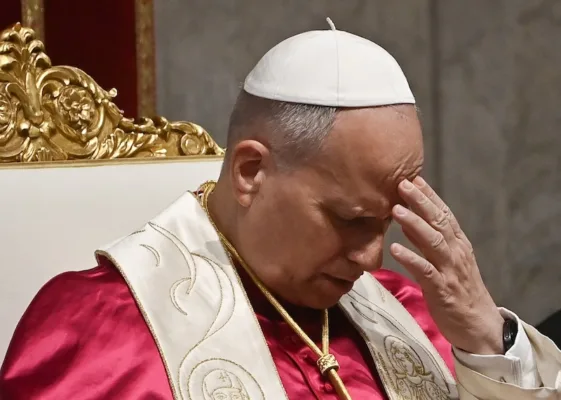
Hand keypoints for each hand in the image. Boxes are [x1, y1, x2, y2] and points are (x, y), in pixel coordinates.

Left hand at [390, 176, 504, 354]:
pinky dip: (411, 259)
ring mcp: (450, 270)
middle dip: (421, 201)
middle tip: (402, 183)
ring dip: (414, 225)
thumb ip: (426, 239)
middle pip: (439, 221)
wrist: (479, 324)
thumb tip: (406, 217)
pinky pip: (425, 271)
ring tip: (396, 210)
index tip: (412, 177)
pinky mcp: (442, 289)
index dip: (428, 195)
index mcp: (457, 243)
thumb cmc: (458, 288)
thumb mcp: (445, 259)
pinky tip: (395, 250)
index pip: (443, 213)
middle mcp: (456, 252)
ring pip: (433, 242)